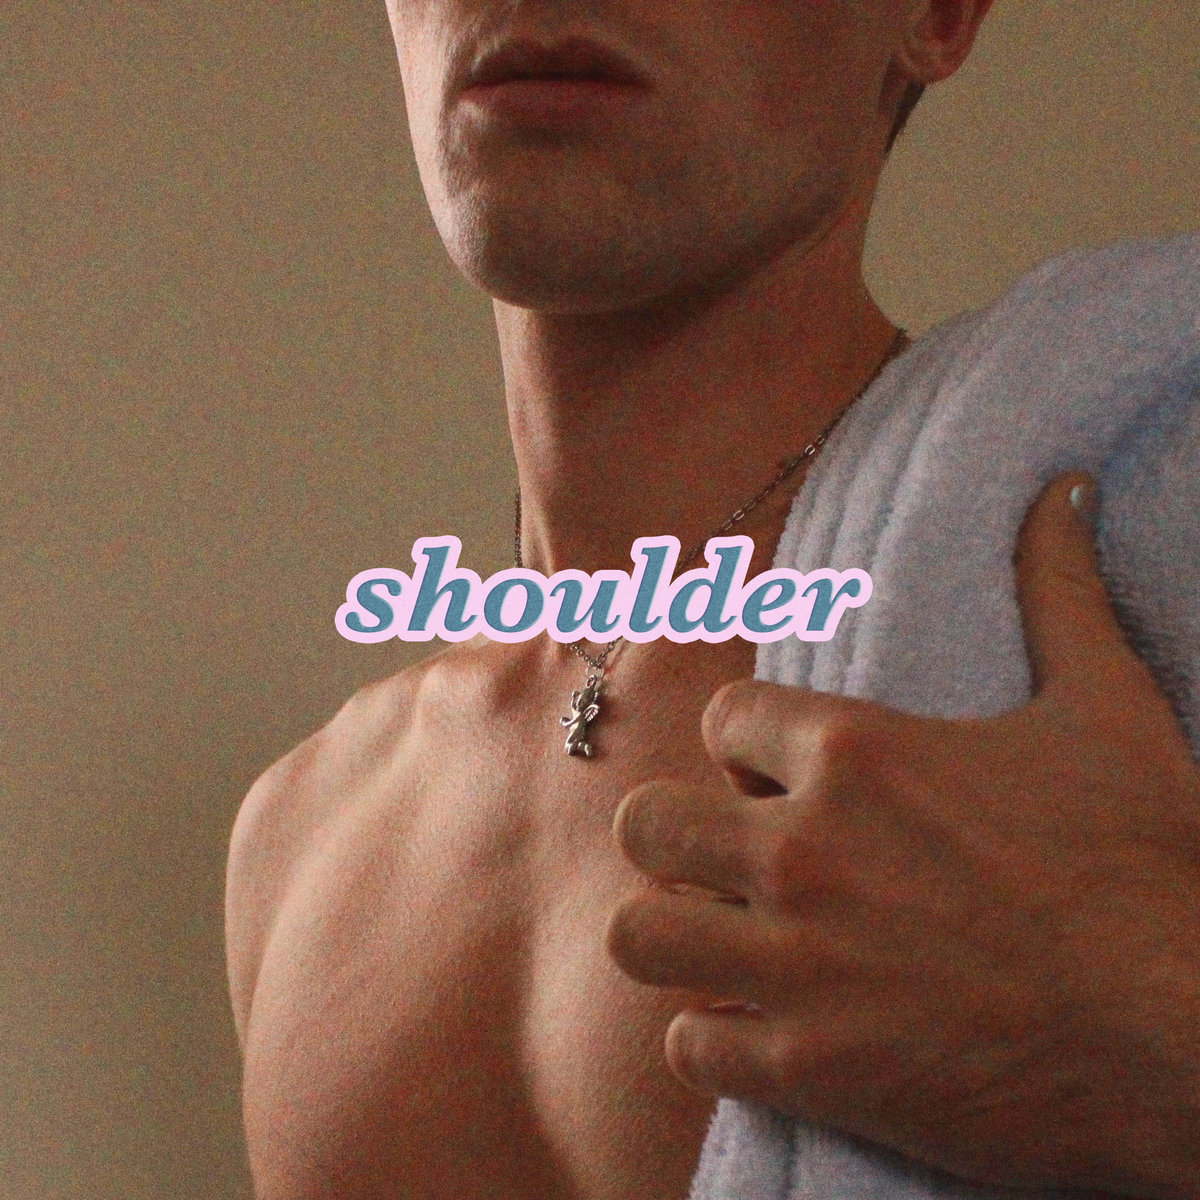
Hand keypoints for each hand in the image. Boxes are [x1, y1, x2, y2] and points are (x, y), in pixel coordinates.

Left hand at [606, 471, 1199, 1198]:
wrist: (1195, 1033)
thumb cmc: (1151, 867)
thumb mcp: (1107, 709)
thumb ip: (1060, 592)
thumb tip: (1064, 490)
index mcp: (856, 753)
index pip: (723, 718)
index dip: (744, 745)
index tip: (774, 772)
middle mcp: (803, 850)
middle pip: (647, 822)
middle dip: (676, 835)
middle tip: (727, 858)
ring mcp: (796, 964)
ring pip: (639, 934)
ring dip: (673, 935)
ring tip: (721, 941)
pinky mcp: (810, 1069)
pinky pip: (690, 1046)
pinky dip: (714, 1038)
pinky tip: (757, 1028)